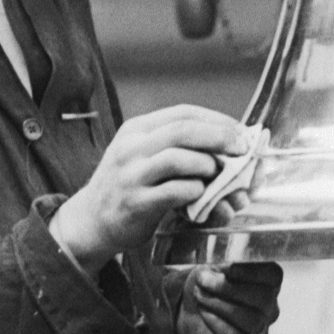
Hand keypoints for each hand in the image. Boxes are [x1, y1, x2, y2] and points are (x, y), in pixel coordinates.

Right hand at [50, 109, 258, 274]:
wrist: (91, 220)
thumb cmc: (127, 186)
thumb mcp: (141, 154)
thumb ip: (174, 145)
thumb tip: (226, 141)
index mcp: (136, 130)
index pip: (182, 113)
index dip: (216, 120)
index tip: (239, 130)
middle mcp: (131, 148)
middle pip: (182, 130)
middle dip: (219, 137)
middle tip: (242, 149)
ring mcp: (132, 175)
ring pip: (178, 158)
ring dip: (207, 165)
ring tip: (216, 174)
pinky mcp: (136, 203)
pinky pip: (175, 191)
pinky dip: (196, 191)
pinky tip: (200, 194)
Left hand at [175, 261, 282, 333]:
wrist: (192, 319)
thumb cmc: (208, 289)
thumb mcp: (212, 270)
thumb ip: (219, 266)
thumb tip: (218, 269)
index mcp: (268, 283)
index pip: (273, 275)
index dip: (252, 271)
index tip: (228, 267)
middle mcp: (269, 307)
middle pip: (263, 298)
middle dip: (229, 287)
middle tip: (204, 280)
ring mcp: (259, 330)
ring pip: (250, 319)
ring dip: (220, 304)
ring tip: (200, 295)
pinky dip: (216, 322)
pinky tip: (204, 311)